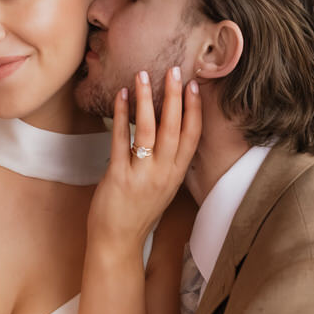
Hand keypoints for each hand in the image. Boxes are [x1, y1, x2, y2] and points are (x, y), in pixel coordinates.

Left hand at [89, 67, 201, 250]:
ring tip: (143, 75)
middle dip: (175, 97)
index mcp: (176, 175)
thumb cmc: (137, 212)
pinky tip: (120, 96)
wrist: (117, 243)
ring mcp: (142, 176)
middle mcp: (164, 174)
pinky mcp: (119, 178)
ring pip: (149, 131)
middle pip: (174, 129)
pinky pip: (121, 141)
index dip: (195, 110)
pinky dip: (121, 116)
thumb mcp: (162, 186)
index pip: (192, 136)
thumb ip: (167, 161)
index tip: (195, 85)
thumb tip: (168, 129)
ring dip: (146, 100)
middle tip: (174, 70)